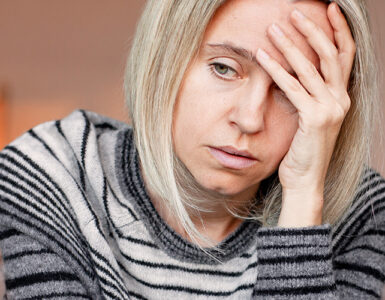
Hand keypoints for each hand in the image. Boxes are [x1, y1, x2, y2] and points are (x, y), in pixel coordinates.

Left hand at [255, 3, 355, 226]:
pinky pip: (293, 87)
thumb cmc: (303, 151)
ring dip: (290, 45)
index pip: (344, 57)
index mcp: (341, 98)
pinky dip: (276, 70)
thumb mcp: (310, 119)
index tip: (330, 10)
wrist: (306, 180)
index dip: (339, 31)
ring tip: (273, 29)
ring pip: (311, 68)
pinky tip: (262, 57)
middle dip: (313, 30)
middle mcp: (340, 100)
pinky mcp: (314, 118)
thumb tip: (291, 74)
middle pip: (329, 55)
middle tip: (294, 12)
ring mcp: (330, 109)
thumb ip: (307, 96)